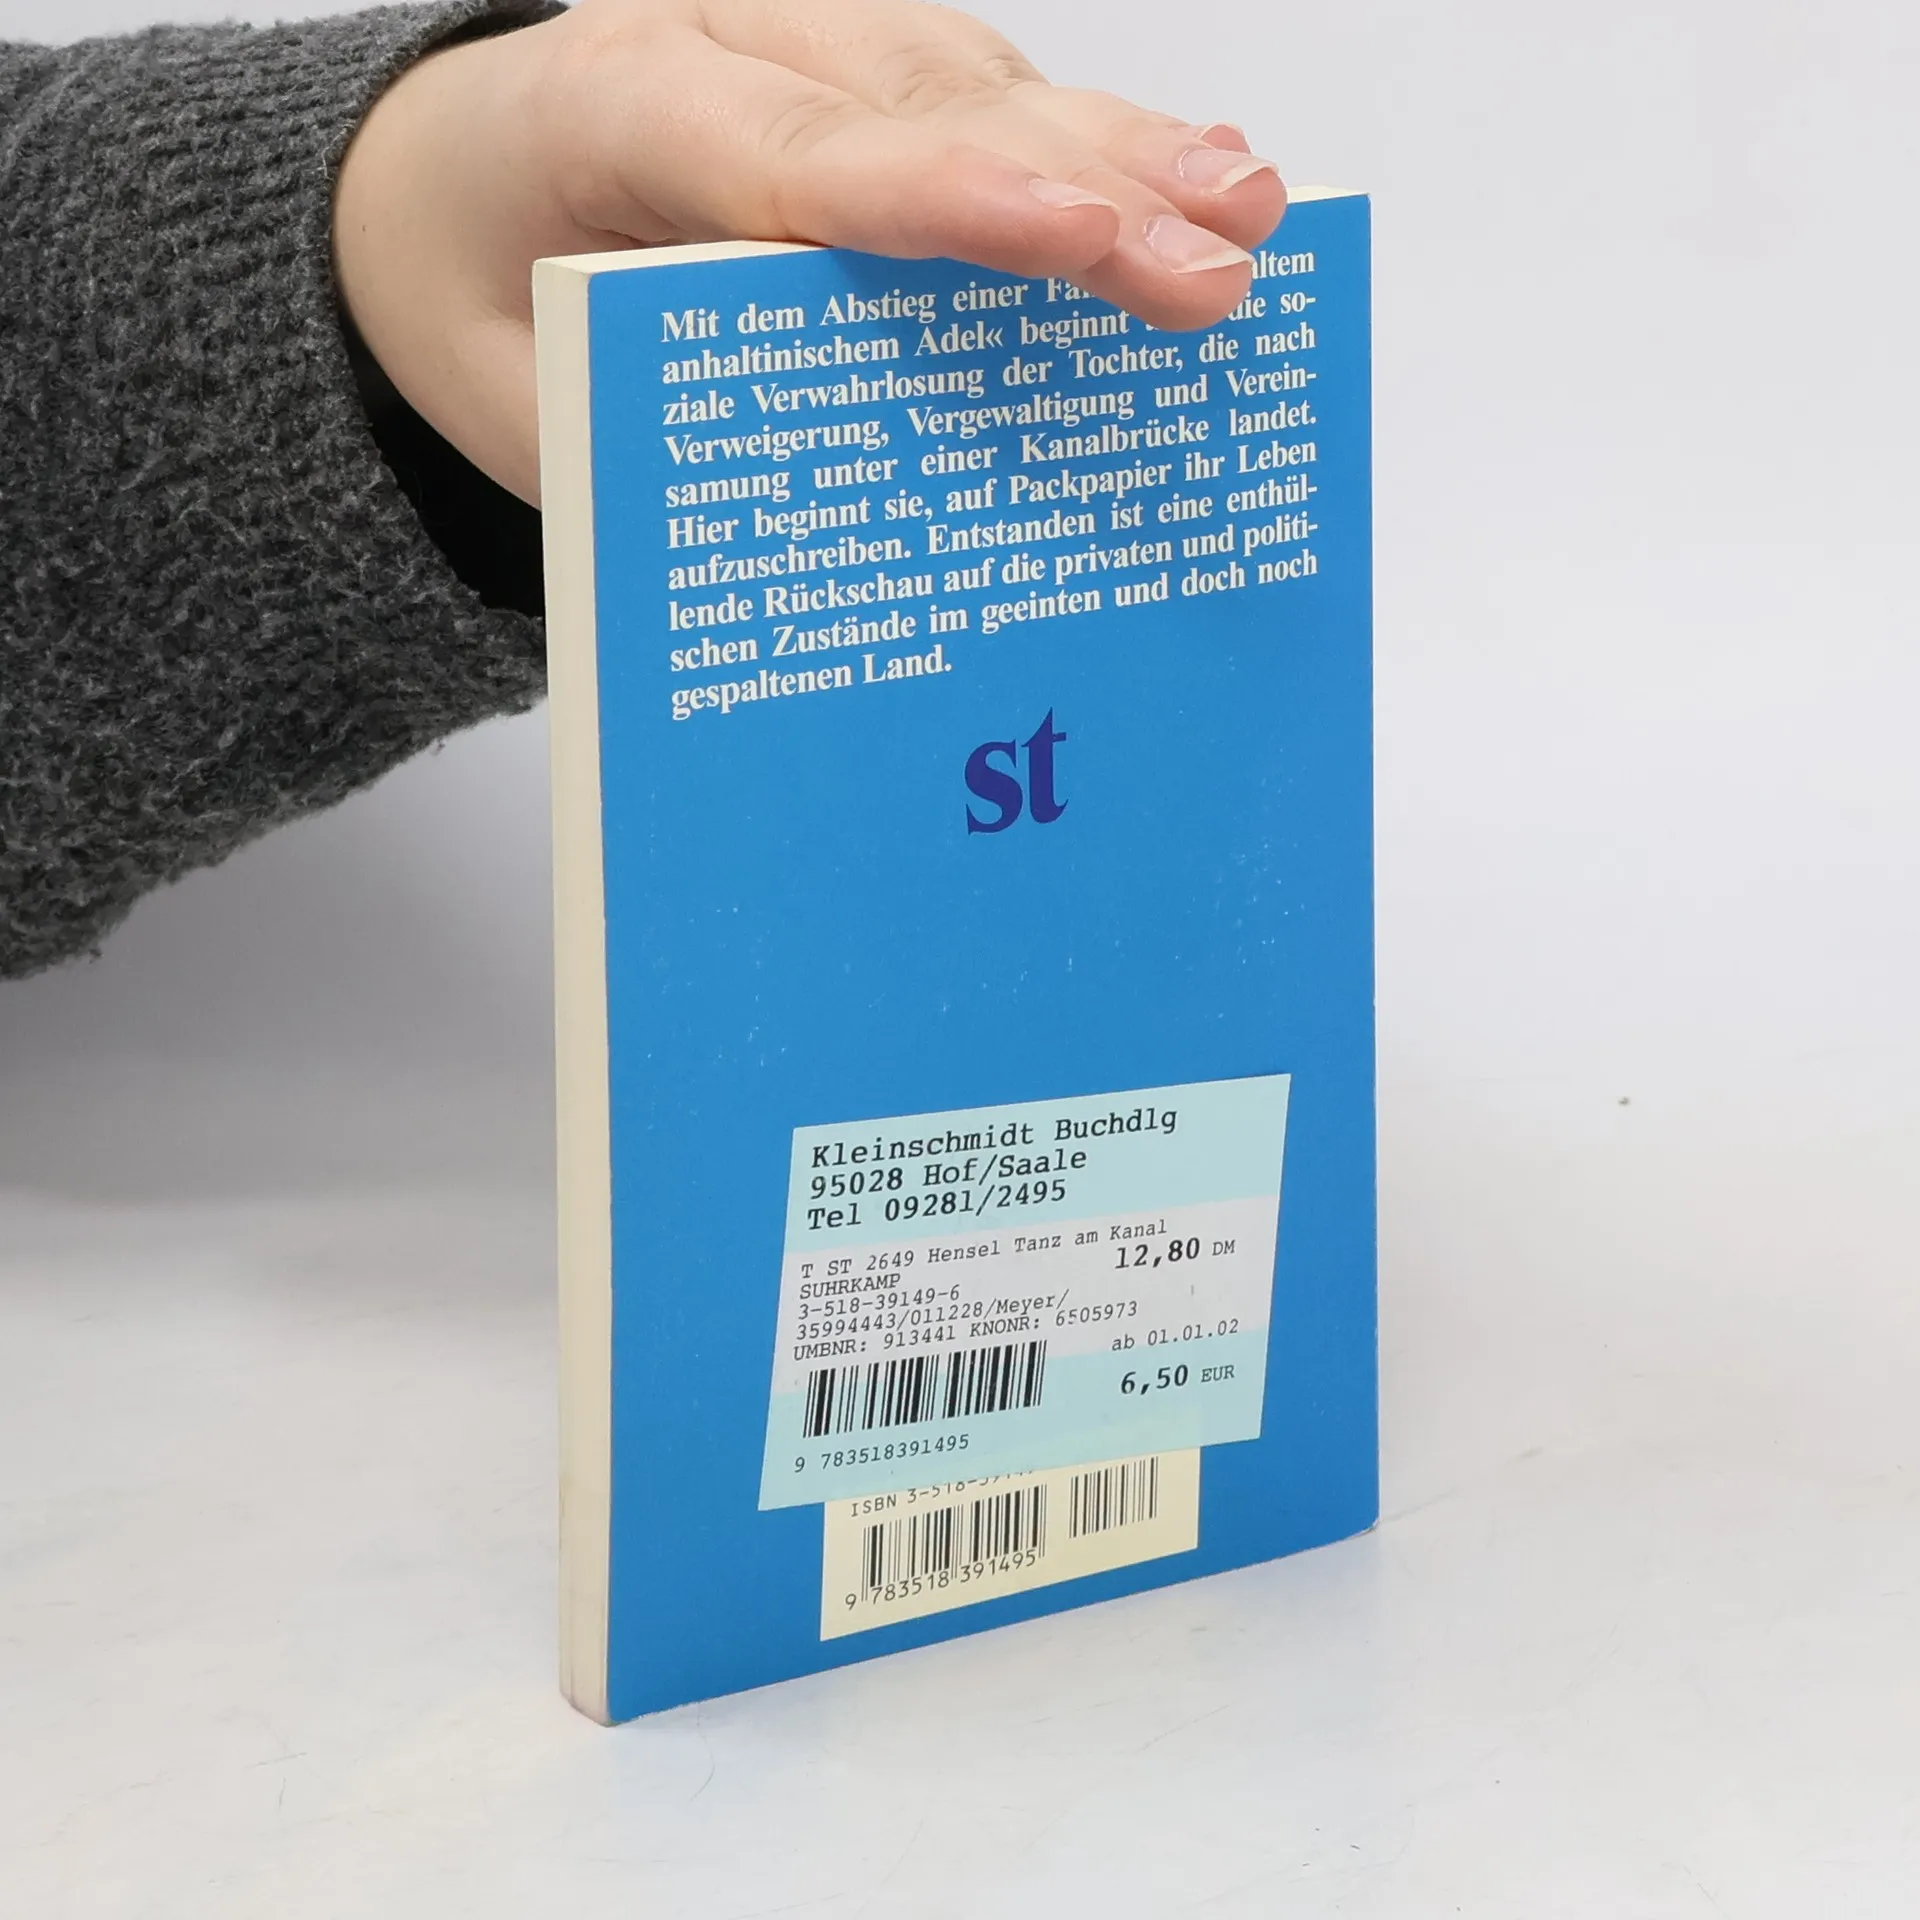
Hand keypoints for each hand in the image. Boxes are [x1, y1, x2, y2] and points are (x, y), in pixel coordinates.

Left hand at [334, 0, 1285, 505]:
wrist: (436, 197)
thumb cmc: (480, 302)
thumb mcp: (528, 405)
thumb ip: (660, 436)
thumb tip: (841, 524)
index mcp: (613, 108)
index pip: (806, 149)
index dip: (957, 194)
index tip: (1086, 231)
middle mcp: (719, 38)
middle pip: (926, 99)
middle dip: (1090, 178)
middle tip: (1221, 259)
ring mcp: (795, 36)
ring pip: (976, 76)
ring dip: (1121, 148)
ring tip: (1246, 211)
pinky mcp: (851, 66)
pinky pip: (978, 93)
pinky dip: (1087, 143)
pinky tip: (1182, 172)